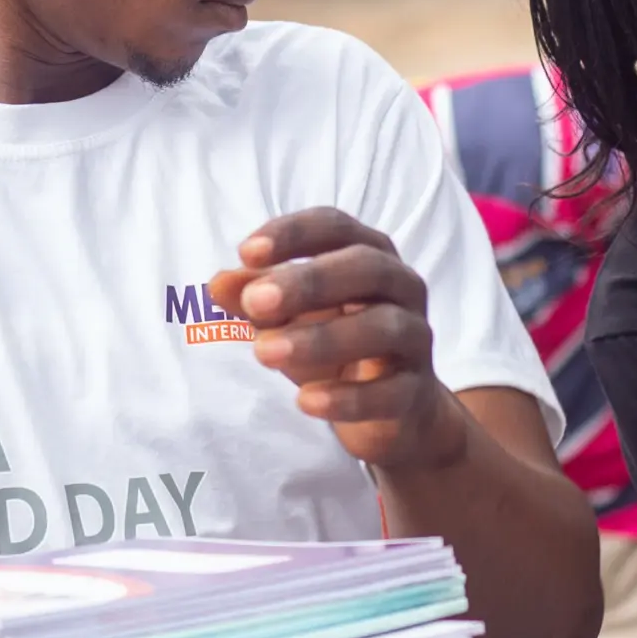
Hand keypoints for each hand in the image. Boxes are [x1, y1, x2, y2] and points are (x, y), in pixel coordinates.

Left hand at [210, 210, 466, 471]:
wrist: (393, 410)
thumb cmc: (336, 345)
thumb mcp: (288, 318)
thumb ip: (256, 298)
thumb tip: (219, 283)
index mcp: (369, 254)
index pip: (336, 227)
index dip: (295, 234)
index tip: (246, 252)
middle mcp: (402, 287)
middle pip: (367, 268)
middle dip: (310, 281)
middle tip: (255, 302)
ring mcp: (416, 338)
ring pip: (384, 327)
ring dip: (323, 338)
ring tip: (264, 353)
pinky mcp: (417, 392)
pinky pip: (392, 391)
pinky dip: (349, 397)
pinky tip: (305, 401)